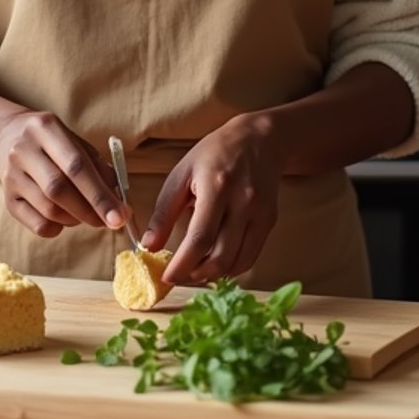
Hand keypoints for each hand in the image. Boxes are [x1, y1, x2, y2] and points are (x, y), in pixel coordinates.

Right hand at [0, 110, 127, 239]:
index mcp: (45, 127)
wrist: (6, 136)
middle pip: (58, 189)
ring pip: (48, 209)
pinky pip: (37, 224)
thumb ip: (98, 166)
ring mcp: (11, 175)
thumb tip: (118, 200)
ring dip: (76, 219)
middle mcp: (23, 149)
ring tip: (86, 214)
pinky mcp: (7, 198)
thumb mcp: (75, 141)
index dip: (100, 194)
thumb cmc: (52, 142)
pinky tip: (65, 218)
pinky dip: (58, 228)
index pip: (76, 165)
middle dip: (90, 211)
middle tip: (110, 221)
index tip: (120, 216)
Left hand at [142, 115, 282, 283]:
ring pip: (237, 262)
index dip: (183, 264)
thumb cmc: (215, 154)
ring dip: (214, 275)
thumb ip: (164, 211)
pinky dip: (231, 268)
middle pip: (221, 257)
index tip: (167, 278)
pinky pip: (250, 257)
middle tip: (179, 277)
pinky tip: (215, 263)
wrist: (259, 140)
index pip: (200, 238)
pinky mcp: (270, 221)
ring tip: (195, 271)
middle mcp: (243, 202)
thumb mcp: (182, 173)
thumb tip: (149, 246)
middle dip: (196, 275)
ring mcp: (260, 213)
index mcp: (216, 186)